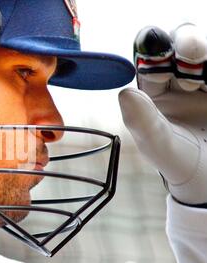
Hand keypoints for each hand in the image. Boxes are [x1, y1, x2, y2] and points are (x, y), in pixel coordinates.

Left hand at [118, 23, 206, 205]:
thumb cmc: (177, 161)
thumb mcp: (158, 144)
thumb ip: (143, 120)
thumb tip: (124, 92)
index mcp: (154, 90)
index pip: (151, 60)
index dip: (153, 54)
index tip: (160, 66)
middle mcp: (179, 80)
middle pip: (182, 44)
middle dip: (186, 41)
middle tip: (190, 52)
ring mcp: (205, 81)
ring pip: (205, 51)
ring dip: (204, 51)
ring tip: (204, 80)